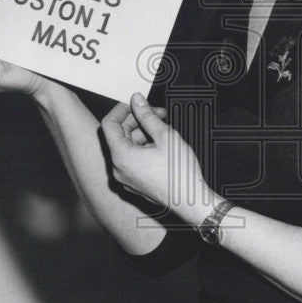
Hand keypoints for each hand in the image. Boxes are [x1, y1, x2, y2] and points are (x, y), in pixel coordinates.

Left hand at [101, 93, 211, 219]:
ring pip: (126, 147)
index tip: (135, 103)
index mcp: (121, 157)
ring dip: (142, 133)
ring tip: (163, 128)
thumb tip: (137, 100)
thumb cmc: (180, 173)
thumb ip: (147, 115)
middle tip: (157, 113)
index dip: (121, 109)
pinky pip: (132, 159)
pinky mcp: (135, 183)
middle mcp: (118, 169)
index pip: (109, 124)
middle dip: (136, 120)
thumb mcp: (165, 136)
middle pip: (118, 135)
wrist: (192, 202)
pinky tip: (160, 143)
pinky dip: (142, 147)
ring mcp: (126, 178)